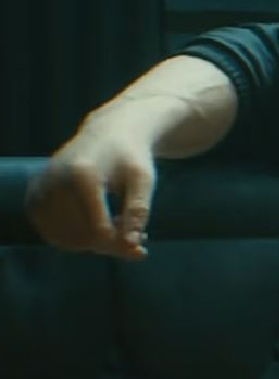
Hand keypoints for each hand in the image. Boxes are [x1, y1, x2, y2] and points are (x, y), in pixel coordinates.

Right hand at [26, 120, 155, 260]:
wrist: (108, 133)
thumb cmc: (131, 158)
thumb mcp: (143, 180)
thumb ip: (139, 211)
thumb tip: (132, 244)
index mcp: (83, 175)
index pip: (98, 230)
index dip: (122, 243)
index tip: (143, 243)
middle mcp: (54, 183)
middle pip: (81, 237)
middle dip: (111, 244)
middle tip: (137, 236)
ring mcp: (39, 192)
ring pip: (66, 241)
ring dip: (95, 244)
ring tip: (119, 225)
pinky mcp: (33, 200)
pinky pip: (54, 235)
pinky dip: (77, 239)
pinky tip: (100, 225)